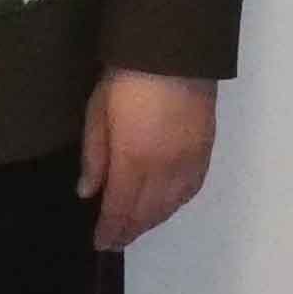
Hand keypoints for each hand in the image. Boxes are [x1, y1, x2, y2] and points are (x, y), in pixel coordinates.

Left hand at [82, 71, 218, 250]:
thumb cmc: (126, 77)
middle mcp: (163, 168)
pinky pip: (192, 188)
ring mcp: (188, 160)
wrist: (174, 50)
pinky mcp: (205, 150)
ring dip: (153, 221)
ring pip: (171, 204)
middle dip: (130, 230)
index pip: (120, 207)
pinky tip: (168, 206)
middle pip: (147, 211)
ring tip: (138, 227)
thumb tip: (87, 192)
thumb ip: (94, 156)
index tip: (101, 243)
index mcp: (133, 159)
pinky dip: (177, 203)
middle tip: (117, 241)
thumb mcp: (97, 112)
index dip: (110, 229)